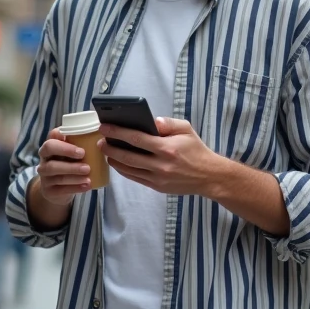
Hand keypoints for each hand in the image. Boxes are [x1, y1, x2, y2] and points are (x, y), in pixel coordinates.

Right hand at [35, 128, 93, 206]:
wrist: (58, 190)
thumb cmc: (69, 165)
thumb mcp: (72, 153)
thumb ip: (80, 144)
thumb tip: (101, 138)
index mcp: (49, 148)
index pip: (50, 143)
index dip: (64, 146)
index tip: (82, 149)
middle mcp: (44, 161)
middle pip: (50, 157)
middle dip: (68, 157)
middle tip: (85, 160)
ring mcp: (45, 177)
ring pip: (57, 175)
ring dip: (74, 175)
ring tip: (88, 176)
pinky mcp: (49, 191)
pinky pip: (61, 189)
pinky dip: (76, 187)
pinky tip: (87, 186)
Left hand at [100, 117, 222, 195]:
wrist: (208, 176)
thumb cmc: (197, 150)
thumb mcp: (186, 129)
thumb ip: (167, 123)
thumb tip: (150, 121)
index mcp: (166, 148)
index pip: (136, 138)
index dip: (118, 132)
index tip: (105, 127)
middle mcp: (160, 164)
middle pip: (128, 156)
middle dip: (110, 148)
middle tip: (100, 141)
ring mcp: (157, 178)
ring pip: (128, 169)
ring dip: (114, 160)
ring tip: (106, 151)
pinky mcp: (157, 186)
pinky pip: (135, 178)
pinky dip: (124, 170)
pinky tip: (118, 163)